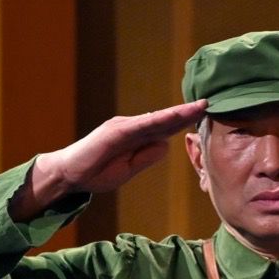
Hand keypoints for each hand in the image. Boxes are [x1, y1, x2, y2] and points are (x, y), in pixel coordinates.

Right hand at [11, 101, 209, 218]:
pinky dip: (156, 121)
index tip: (204, 115)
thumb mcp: (129, 170)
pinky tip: (171, 118)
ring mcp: (122, 127)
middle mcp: (131, 127)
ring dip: (177, 114)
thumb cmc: (97, 172)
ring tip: (197, 107)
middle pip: (164, 120)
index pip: (165, 128)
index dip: (184, 121)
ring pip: (155, 120)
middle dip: (186, 113)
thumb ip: (146, 157)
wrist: (69, 175)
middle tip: (209, 103)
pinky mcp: (113, 132)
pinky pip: (139, 126)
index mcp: (136, 137)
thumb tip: (165, 144)